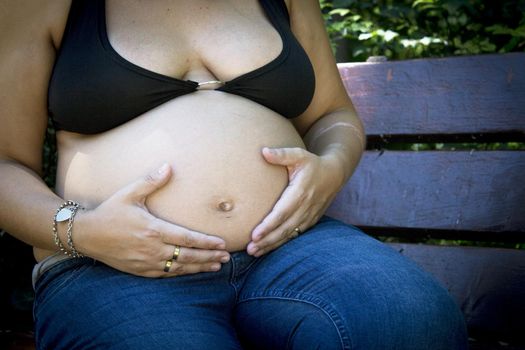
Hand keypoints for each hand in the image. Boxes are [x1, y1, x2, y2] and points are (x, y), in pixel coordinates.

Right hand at [74, 164, 229, 277]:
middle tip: (226, 257)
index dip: (206, 242)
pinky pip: (166, 274)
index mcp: (153, 230)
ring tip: (217, 266)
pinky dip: (182, 273)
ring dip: (200, 267)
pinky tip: (193, 271)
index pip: (187, 238)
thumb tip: (168, 166)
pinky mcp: (141, 271)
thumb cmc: (110, 212)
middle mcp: (152, 249)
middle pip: (188, 256)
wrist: (86, 235)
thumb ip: (151, 182)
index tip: (222, 242)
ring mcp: (147, 262)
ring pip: (179, 267)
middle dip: (209, 257)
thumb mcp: (129, 194)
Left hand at [247, 147, 343, 256]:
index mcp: (300, 192)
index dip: (268, 225)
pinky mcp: (310, 221)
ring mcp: (309, 216)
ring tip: (254, 252)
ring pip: (289, 235)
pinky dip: (282, 243)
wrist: (334, 174)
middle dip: (267, 240)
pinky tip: (267, 248)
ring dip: (272, 245)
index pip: (282, 212)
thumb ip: (282, 154)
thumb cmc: (312, 163)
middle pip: (284, 228)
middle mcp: (306, 207)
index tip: (254, 235)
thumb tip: (263, 151)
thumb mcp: (299, 155)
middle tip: (250, 249)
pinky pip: (295, 235)